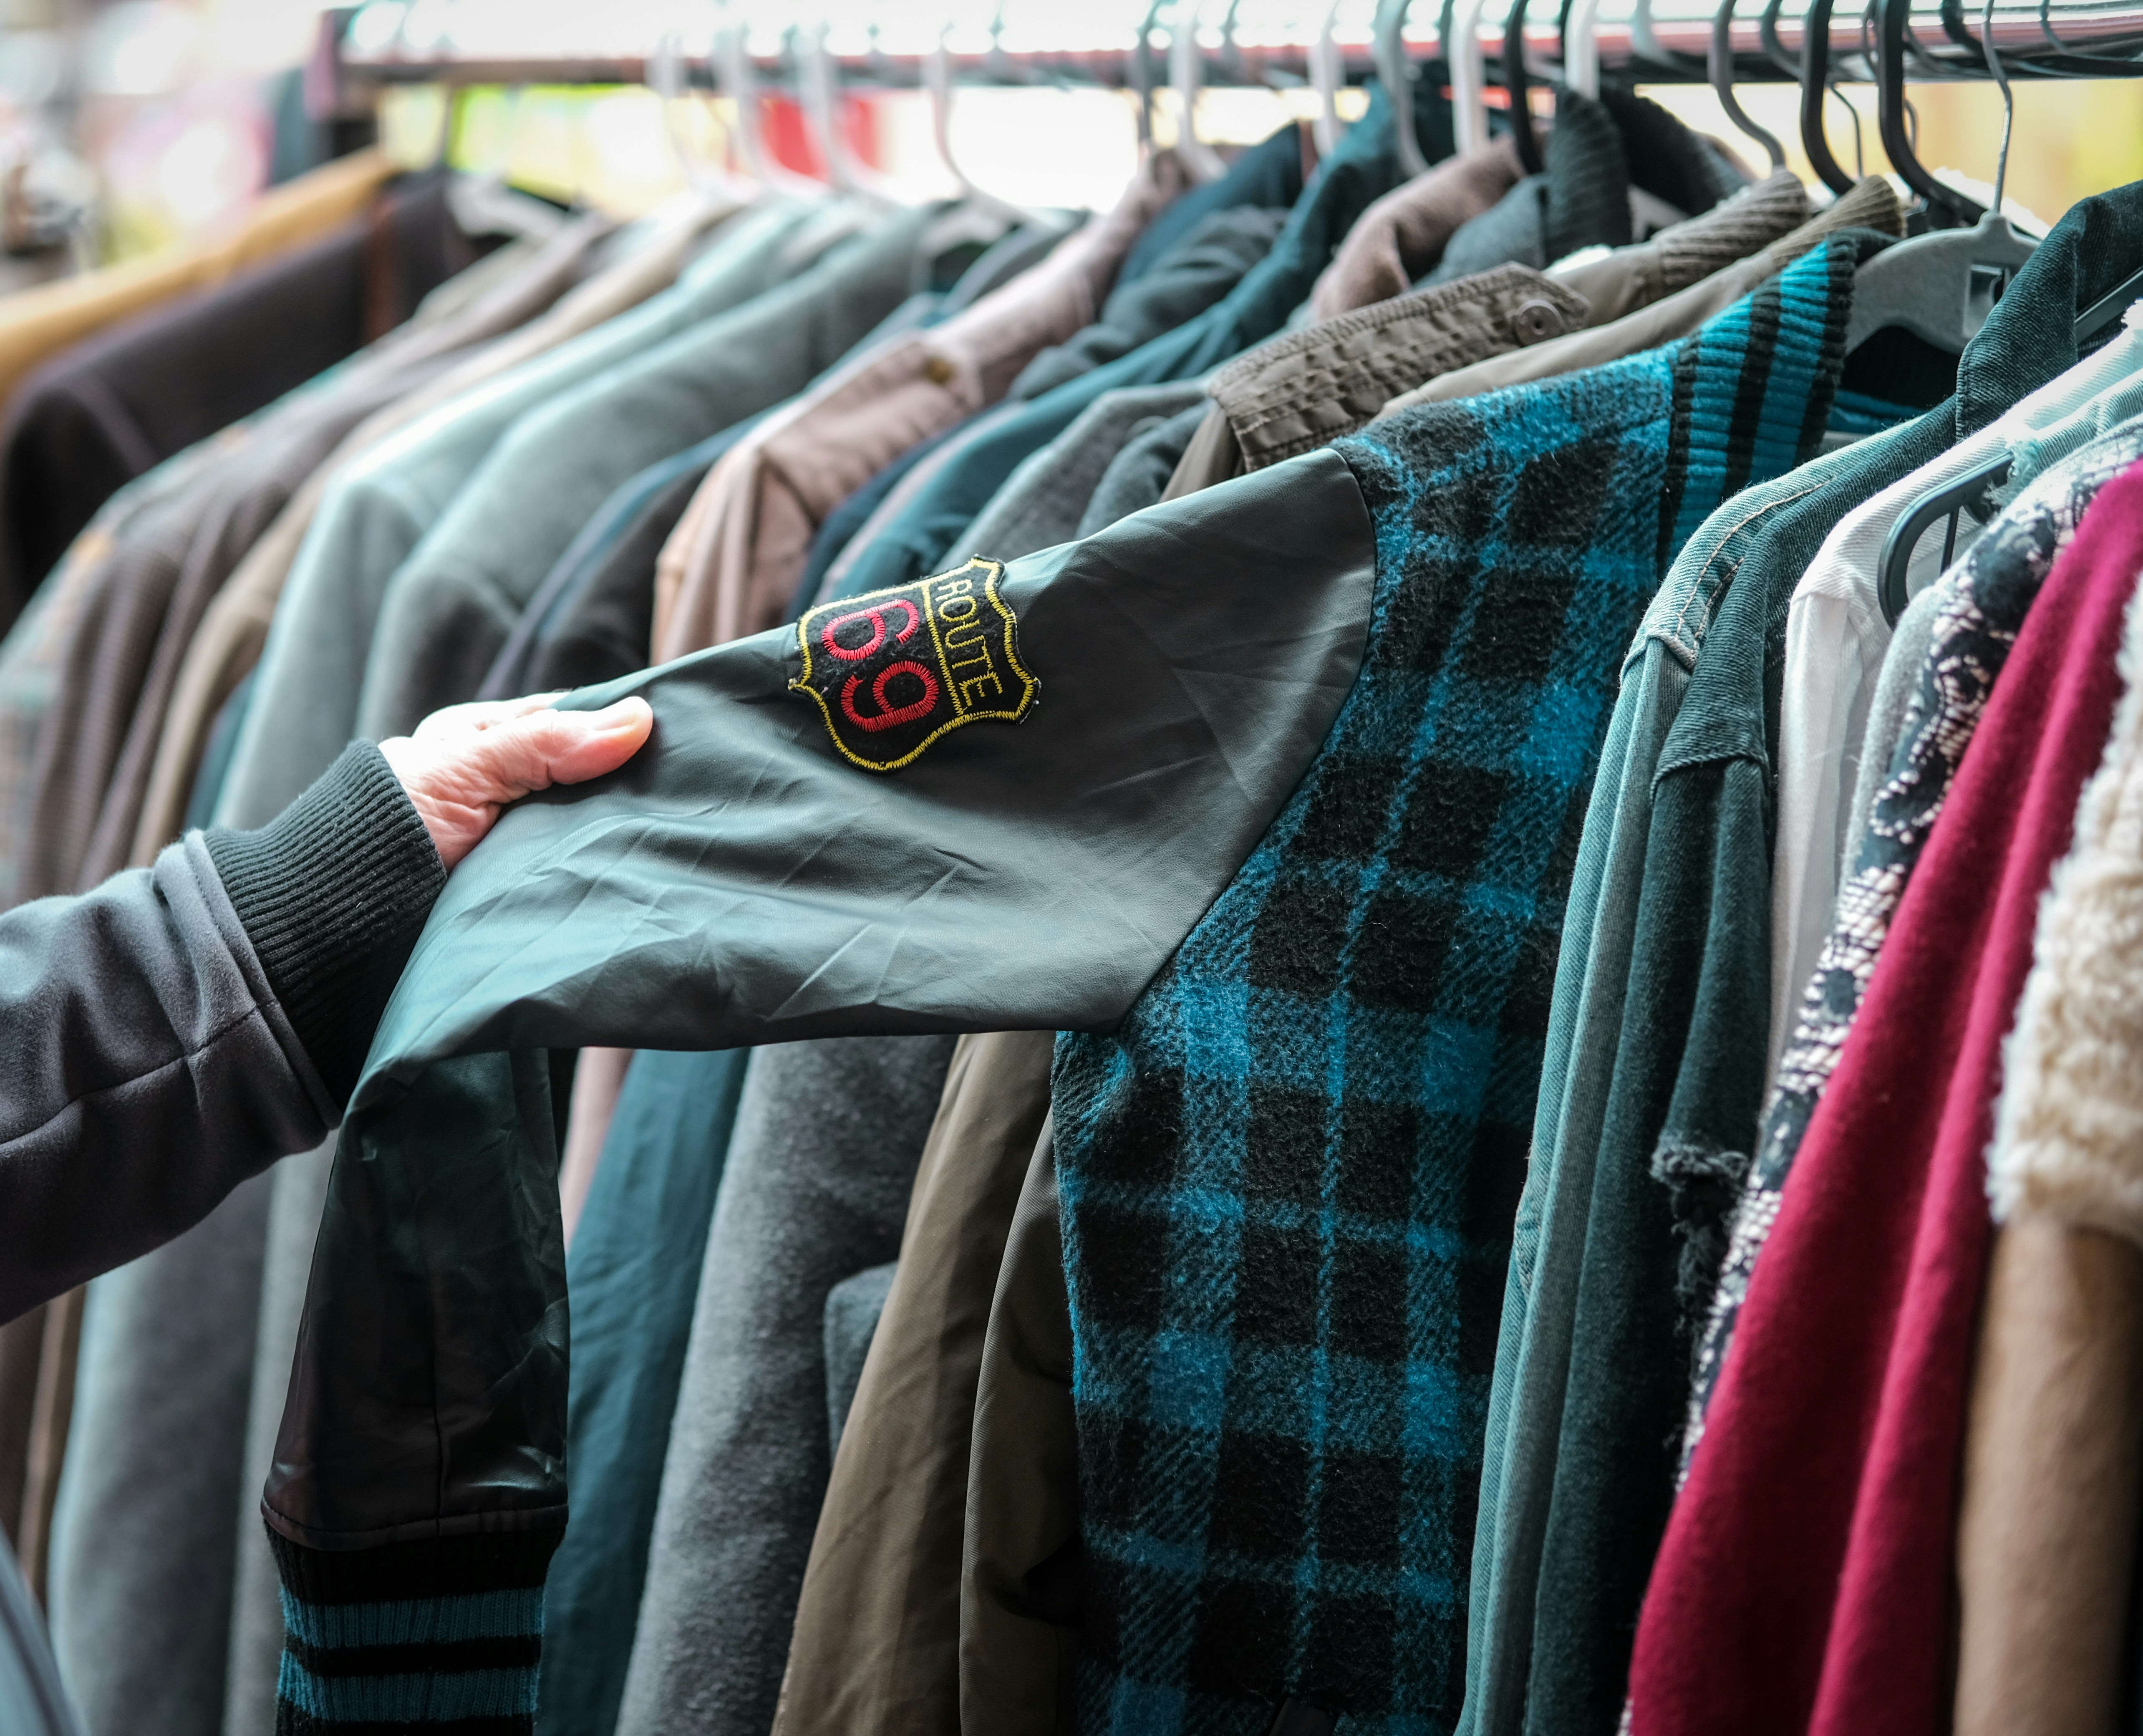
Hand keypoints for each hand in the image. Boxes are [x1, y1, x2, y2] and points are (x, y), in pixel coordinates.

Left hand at [379, 692, 654, 870]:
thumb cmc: (385, 830)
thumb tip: (638, 717)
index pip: (567, 720)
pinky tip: (625, 873)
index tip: (670, 739)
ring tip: (663, 838)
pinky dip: (592, 870)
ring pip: (578, 823)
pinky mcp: (514, 886)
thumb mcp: (466, 768)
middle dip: (621, 784)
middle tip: (676, 795)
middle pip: (579, 774)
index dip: (616, 728)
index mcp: (480, 739)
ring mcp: (509, 837)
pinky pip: (566, 869)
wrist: (343, 924)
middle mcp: (497, 783)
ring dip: (609, 832)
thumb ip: (546, 743)